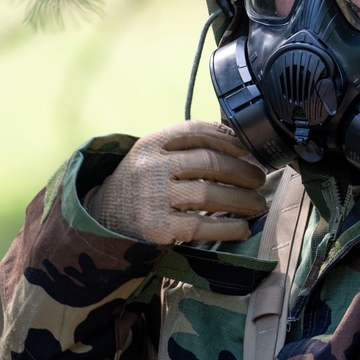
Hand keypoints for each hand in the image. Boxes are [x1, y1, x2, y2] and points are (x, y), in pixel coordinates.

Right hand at [91, 120, 266, 243]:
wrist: (100, 221)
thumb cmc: (139, 186)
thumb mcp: (151, 158)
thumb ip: (184, 149)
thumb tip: (240, 146)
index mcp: (150, 144)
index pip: (195, 131)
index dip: (227, 138)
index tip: (248, 148)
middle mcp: (150, 168)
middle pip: (208, 162)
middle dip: (242, 171)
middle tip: (259, 179)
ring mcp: (153, 198)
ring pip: (209, 194)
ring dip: (242, 200)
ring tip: (258, 204)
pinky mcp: (157, 228)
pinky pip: (202, 226)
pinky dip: (228, 227)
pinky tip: (243, 228)